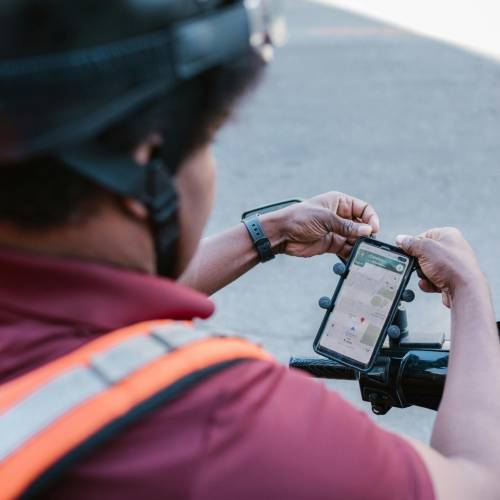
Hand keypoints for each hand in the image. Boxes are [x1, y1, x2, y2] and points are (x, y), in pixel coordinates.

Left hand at [262, 191, 378, 258]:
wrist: (281, 234)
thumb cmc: (299, 218)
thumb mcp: (325, 219)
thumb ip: (346, 226)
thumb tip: (368, 230)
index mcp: (340, 202)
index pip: (364, 208)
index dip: (371, 218)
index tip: (374, 229)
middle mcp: (340, 216)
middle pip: (362, 225)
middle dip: (367, 234)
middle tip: (370, 244)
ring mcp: (337, 231)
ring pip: (356, 239)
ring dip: (361, 246)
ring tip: (364, 253)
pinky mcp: (332, 244)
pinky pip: (347, 250)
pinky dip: (352, 255)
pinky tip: (356, 260)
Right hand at [395, 228, 483, 306]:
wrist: (465, 290)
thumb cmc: (450, 265)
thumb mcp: (424, 249)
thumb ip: (410, 243)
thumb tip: (400, 239)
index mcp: (448, 235)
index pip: (424, 235)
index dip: (414, 244)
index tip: (407, 251)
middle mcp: (452, 248)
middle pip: (425, 253)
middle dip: (418, 262)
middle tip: (418, 265)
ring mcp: (452, 264)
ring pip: (427, 268)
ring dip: (423, 274)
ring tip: (428, 277)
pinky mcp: (451, 279)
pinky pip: (433, 279)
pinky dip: (429, 283)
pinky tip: (430, 284)